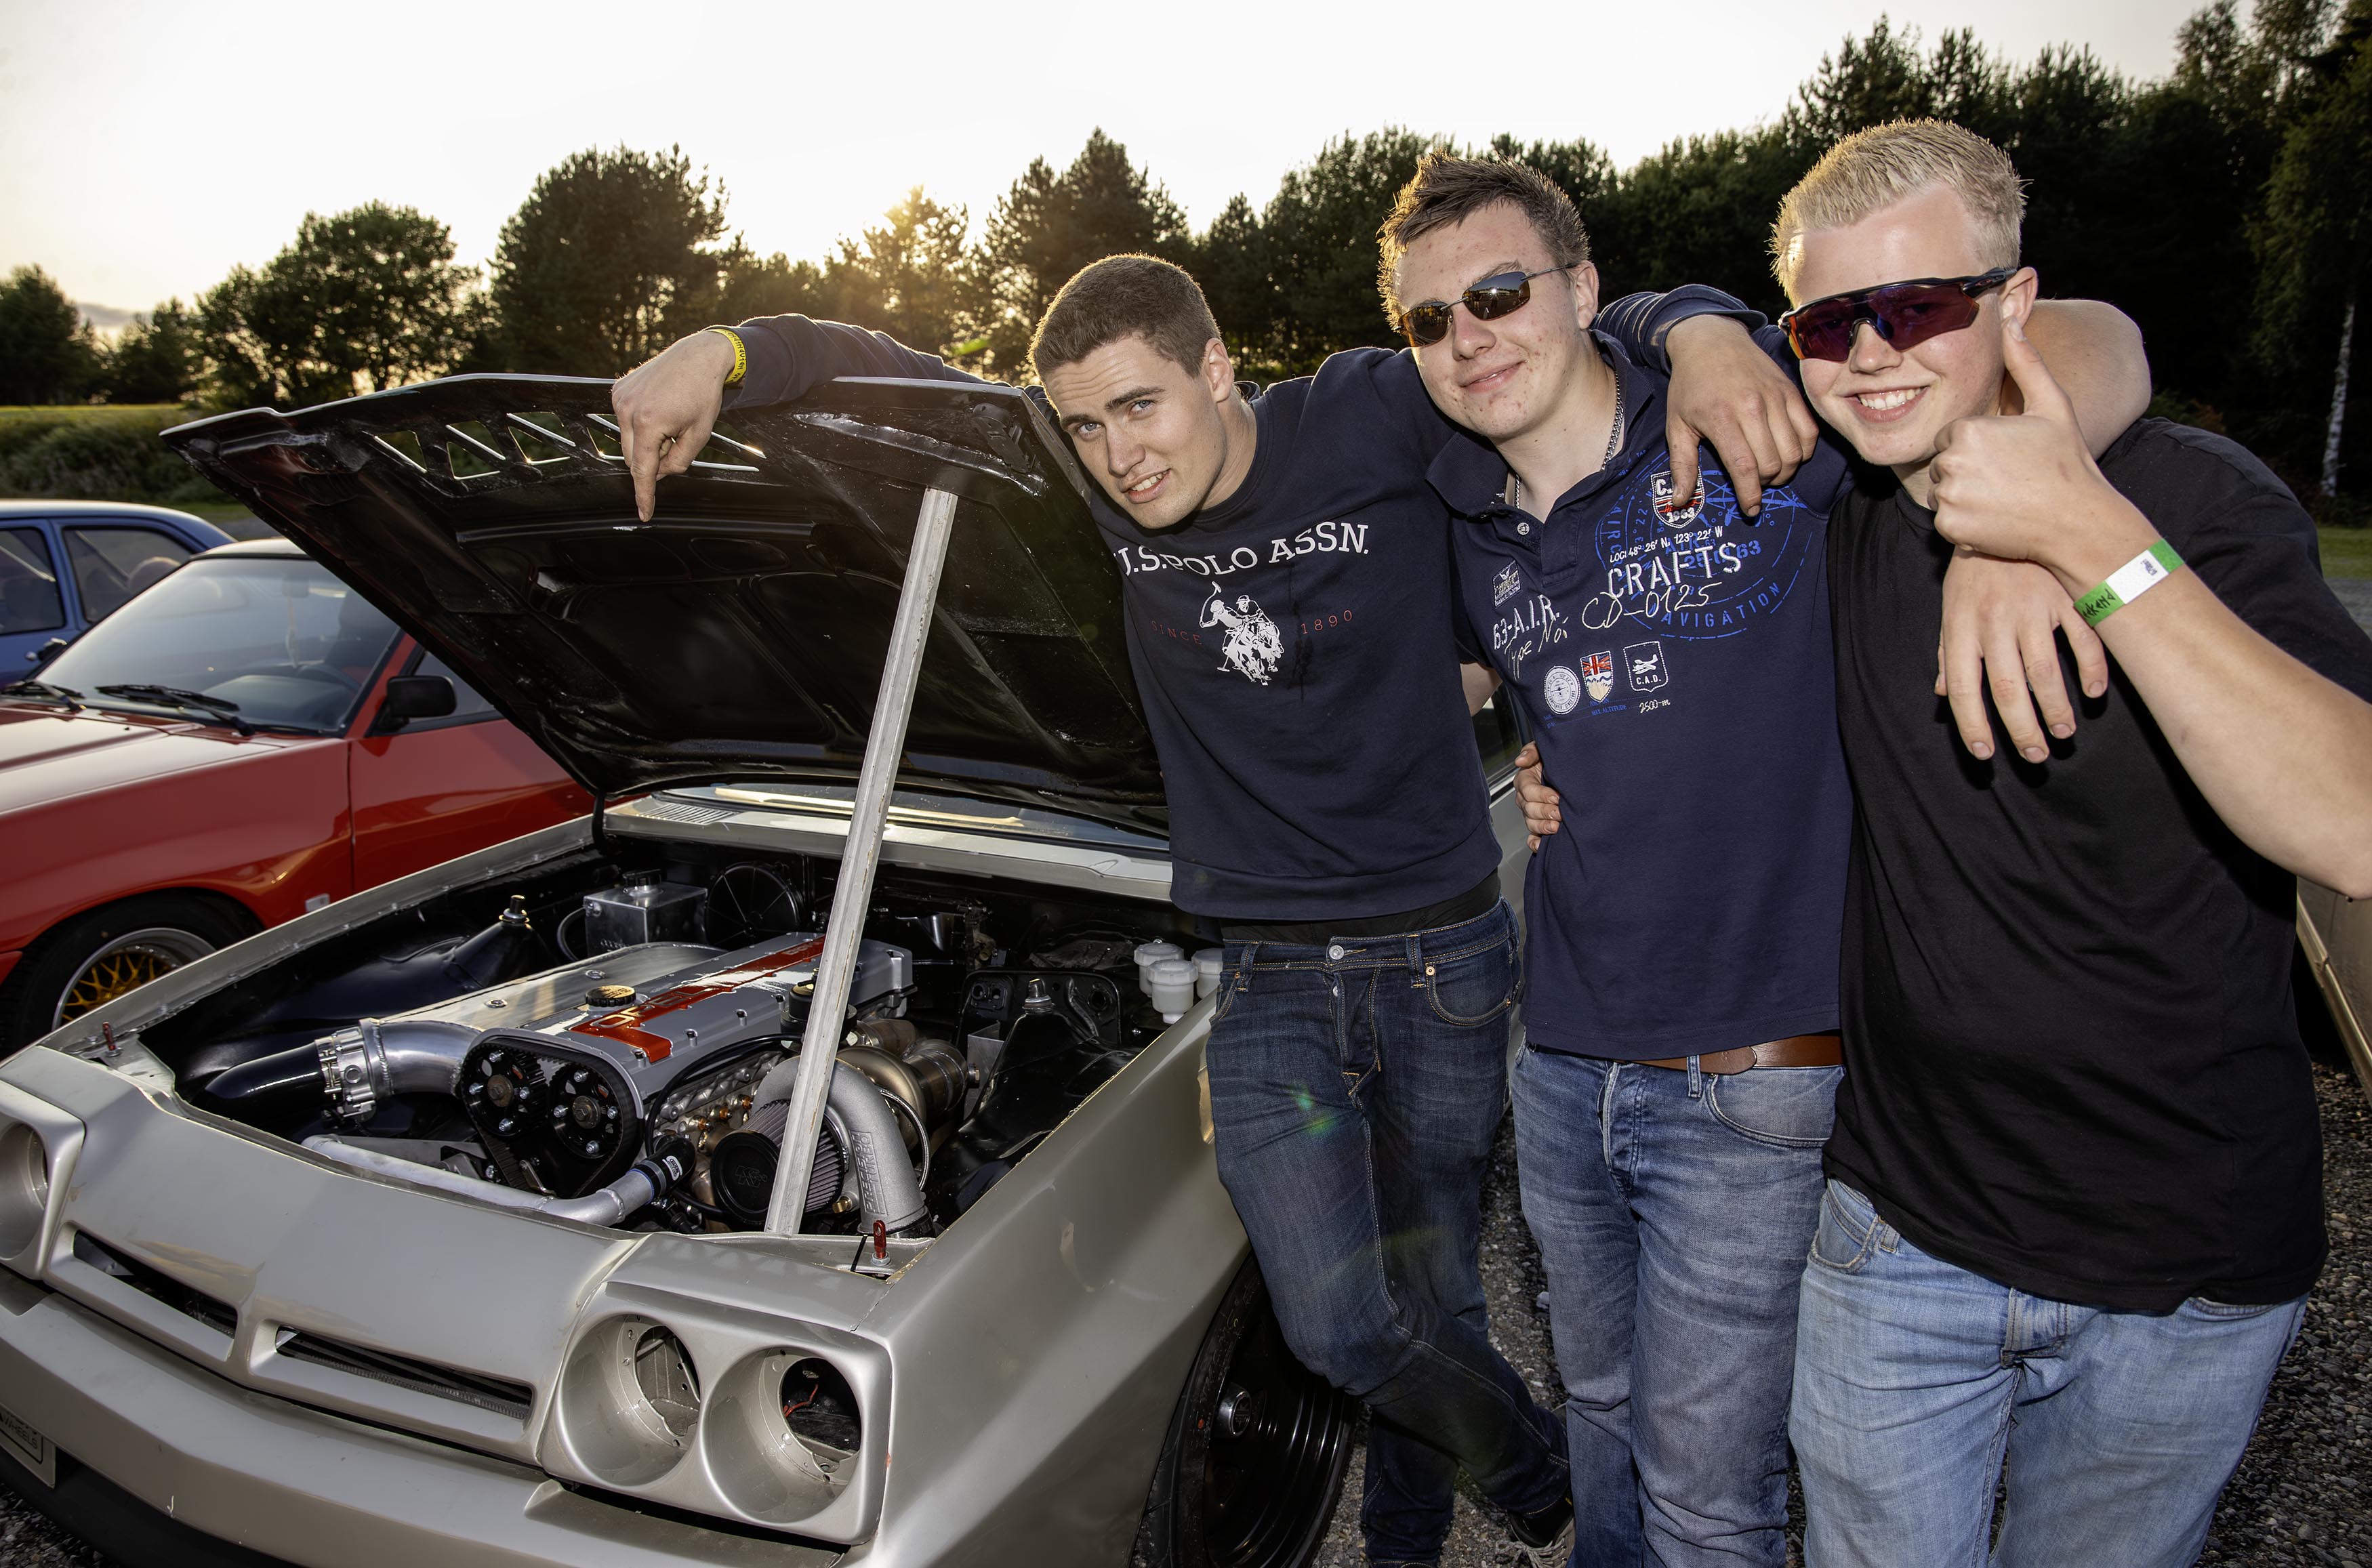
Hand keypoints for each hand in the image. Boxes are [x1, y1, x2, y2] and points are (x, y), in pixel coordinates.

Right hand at [612, 330, 737, 520]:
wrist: (697, 357)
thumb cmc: (703, 394)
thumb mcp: (699, 435)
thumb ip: (678, 462)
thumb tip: (658, 474)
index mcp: (649, 423)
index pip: (643, 470)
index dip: (644, 495)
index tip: (644, 514)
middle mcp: (628, 410)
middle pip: (632, 457)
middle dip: (653, 459)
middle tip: (675, 441)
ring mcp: (620, 398)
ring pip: (627, 441)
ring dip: (646, 442)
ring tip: (669, 422)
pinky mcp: (617, 390)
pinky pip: (624, 421)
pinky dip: (639, 425)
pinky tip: (658, 409)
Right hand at [1513, 742, 1559, 851]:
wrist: (1569, 769)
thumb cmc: (1552, 759)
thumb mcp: (1542, 749)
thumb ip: (1531, 752)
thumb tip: (1520, 761)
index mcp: (1525, 780)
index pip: (1528, 789)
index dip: (1541, 795)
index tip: (1556, 797)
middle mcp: (1526, 798)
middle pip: (1529, 808)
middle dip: (1544, 812)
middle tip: (1560, 813)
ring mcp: (1531, 813)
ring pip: (1531, 823)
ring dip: (1542, 827)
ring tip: (1556, 828)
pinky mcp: (1538, 824)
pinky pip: (1532, 837)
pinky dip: (1535, 843)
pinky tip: (1541, 845)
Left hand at [1663, 315, 1819, 516]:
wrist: (1711, 339)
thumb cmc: (1690, 386)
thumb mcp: (1677, 425)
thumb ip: (1682, 465)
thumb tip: (1679, 500)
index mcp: (1722, 418)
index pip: (1745, 467)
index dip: (1750, 494)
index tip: (1750, 509)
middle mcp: (1752, 407)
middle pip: (1773, 463)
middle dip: (1766, 483)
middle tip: (1755, 482)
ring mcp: (1775, 397)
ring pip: (1795, 450)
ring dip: (1786, 470)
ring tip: (1771, 471)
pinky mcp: (1790, 390)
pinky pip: (1809, 430)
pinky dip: (1803, 449)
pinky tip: (1788, 452)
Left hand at [1929, 313, 2154, 588]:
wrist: (2076, 521)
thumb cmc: (2066, 460)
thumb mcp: (2051, 404)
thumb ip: (2025, 361)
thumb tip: (2010, 317)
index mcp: (1967, 428)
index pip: (1952, 435)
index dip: (1979, 445)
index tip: (2008, 455)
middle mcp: (1951, 461)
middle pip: (1943, 462)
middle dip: (1967, 469)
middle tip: (2007, 477)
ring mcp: (1948, 497)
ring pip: (1942, 491)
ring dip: (1964, 495)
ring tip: (2002, 496)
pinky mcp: (1949, 528)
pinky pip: (1945, 520)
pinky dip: (1963, 522)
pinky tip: (1995, 517)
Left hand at [1936, 547, 2108, 761]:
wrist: (2006, 511)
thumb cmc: (1976, 568)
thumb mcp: (1952, 607)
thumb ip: (1948, 651)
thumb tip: (1944, 695)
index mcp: (1961, 626)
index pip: (1962, 687)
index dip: (1972, 724)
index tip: (1984, 754)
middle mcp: (1994, 621)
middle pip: (2007, 690)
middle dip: (2021, 731)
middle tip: (2034, 755)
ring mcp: (2032, 607)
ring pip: (2045, 673)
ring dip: (2056, 710)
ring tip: (2062, 733)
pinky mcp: (2065, 595)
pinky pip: (2082, 640)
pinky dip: (2091, 671)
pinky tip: (2093, 693)